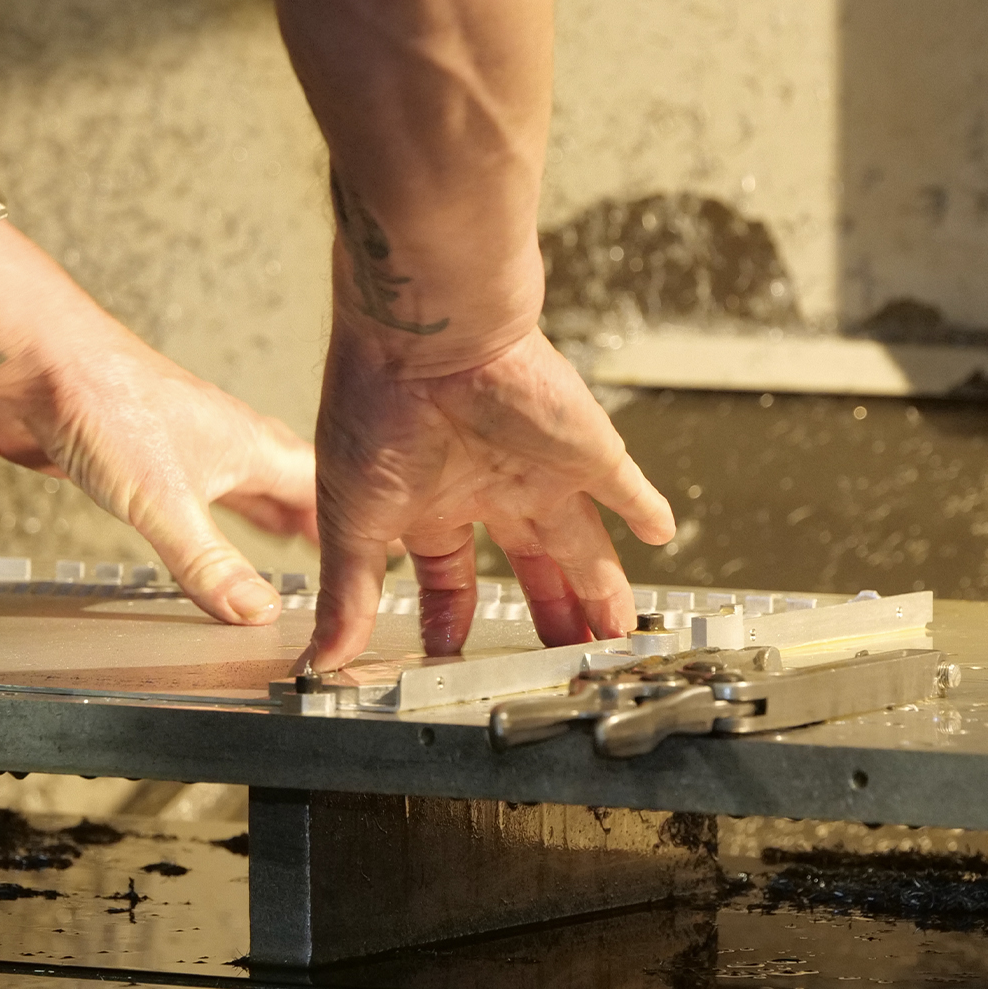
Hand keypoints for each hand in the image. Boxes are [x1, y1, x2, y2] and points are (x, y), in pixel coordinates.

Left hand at [0, 195, 316, 625]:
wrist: (32, 360)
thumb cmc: (103, 401)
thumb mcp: (166, 505)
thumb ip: (212, 565)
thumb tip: (257, 615)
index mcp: (255, 448)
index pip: (327, 492)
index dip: (358, 525)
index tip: (390, 553)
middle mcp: (229, 445)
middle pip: (294, 490)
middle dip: (323, 525)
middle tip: (351, 557)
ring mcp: (187, 448)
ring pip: (248, 489)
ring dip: (272, 520)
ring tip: (294, 547)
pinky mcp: (142, 456)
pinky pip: (197, 497)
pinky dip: (216, 520)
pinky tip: (205, 527)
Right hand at [302, 324, 674, 669]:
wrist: (424, 333)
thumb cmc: (375, 404)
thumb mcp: (353, 519)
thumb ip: (350, 592)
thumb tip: (325, 655)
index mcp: (431, 500)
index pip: (451, 573)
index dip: (455, 614)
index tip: (460, 649)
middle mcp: (489, 484)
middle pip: (532, 563)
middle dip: (550, 610)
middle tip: (568, 651)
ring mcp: (540, 467)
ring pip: (582, 541)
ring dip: (601, 587)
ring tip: (616, 631)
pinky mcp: (584, 448)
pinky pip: (625, 484)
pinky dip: (645, 507)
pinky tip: (662, 532)